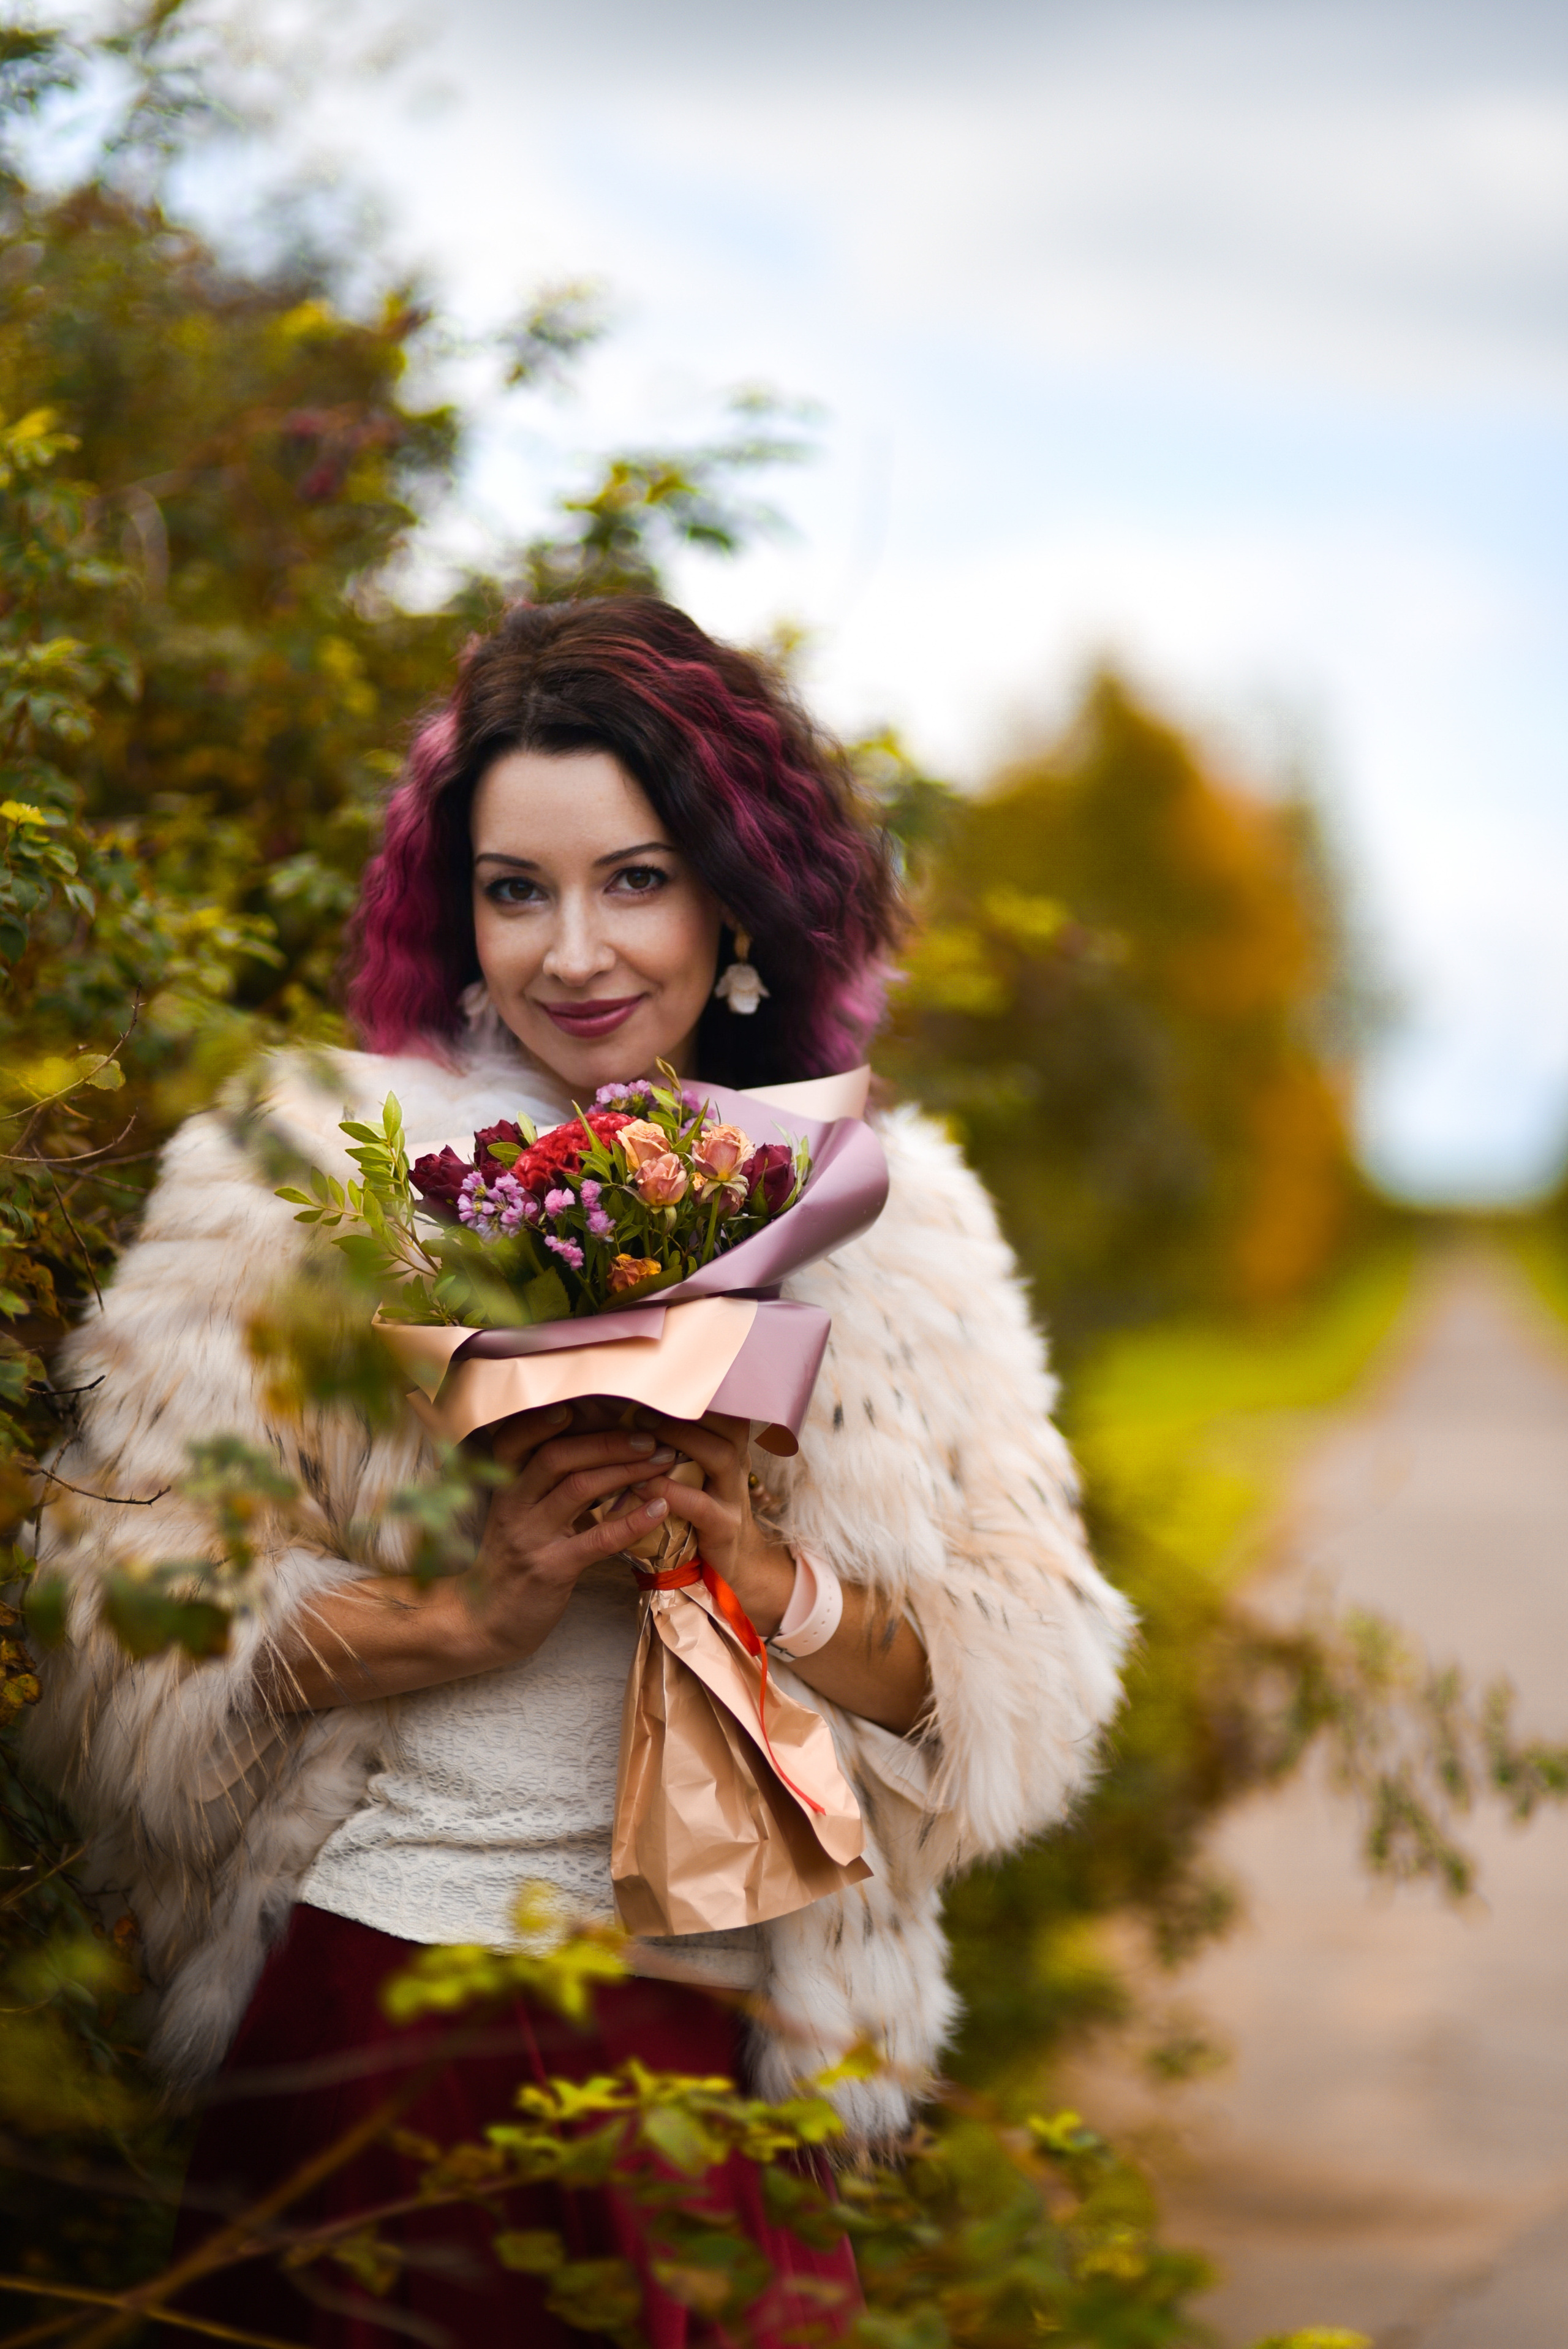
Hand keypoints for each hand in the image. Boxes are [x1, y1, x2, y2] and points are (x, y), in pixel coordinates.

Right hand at [265, 1402, 679, 1711]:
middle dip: (606, 1441)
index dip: (545, 1419)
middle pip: (557, 1456)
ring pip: (578, 1489)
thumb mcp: (520, 1518)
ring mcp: (530, 1538)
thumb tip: (599, 1451)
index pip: (515, 1441)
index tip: (582, 1404)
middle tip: (648, 1437)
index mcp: (503, 1490)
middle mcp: (513, 1507)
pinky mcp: (551, 1570)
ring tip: (660, 1462)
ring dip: (625, 1471)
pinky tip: (660, 1508)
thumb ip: (546, 1487)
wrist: (484, 1624)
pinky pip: (596, 1540)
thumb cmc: (512, 1564)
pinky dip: (631, 1520)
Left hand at [630, 1410, 795, 1635]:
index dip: (694, 1391)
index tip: (655, 1378)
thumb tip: (622, 1412)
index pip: (721, 1406)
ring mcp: (734, 1496)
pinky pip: (701, 1505)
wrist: (733, 1566)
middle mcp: (736, 1465)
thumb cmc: (698, 1512)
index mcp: (727, 1447)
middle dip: (685, 1410)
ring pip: (719, 1455)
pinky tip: (642, 1486)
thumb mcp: (690, 1475)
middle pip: (726, 1422)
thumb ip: (669, 1447)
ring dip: (680, 1442)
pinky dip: (671, 1492)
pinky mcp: (724, 1528)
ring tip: (642, 1440)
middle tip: (641, 1406)